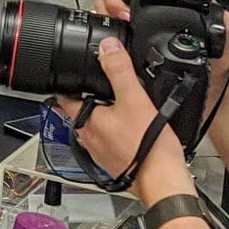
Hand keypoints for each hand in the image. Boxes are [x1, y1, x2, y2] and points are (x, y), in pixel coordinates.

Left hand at [60, 39, 193, 202]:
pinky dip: (115, 132)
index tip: (75, 73)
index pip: (65, 96)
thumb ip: (119, 71)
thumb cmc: (148, 147)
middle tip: (107, 87)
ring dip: (104, 116)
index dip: (70, 82)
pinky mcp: (112, 161)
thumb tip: (107, 48)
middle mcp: (87, 138)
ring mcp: (98, 151)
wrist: (163, 180)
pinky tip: (132, 129)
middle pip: (81, 111)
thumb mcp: (135, 99)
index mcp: (86, 121)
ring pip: (95, 126)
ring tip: (122, 106)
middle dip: (91, 98)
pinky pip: (108, 140)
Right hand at [99, 0, 228, 91]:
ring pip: (109, 2)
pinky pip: (107, 26)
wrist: (205, 89)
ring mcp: (136, 23)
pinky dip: (103, 26)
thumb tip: (222, 15)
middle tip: (122, 10)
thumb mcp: (224, 42)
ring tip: (118, 22)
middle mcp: (152, 7)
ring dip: (107, 8)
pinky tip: (111, 35)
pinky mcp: (126, 41)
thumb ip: (224, 25)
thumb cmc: (215, 64)